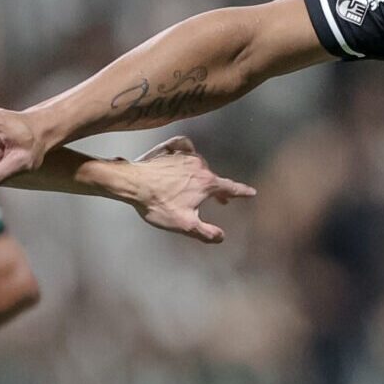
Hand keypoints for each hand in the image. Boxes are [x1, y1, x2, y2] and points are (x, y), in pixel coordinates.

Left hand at [126, 134, 257, 243]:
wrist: (132, 183)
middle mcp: (199, 165)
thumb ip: (206, 233)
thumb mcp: (185, 225)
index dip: (242, 192)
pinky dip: (188, 150)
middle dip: (219, 189)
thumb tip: (221, 237)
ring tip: (198, 184)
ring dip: (203, 174)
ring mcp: (184, 155)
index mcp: (207, 183)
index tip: (252, 192)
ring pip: (200, 164)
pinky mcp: (169, 150)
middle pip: (214, 178)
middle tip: (222, 200)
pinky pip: (184, 146)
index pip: (231, 188)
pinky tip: (186, 152)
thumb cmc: (158, 204)